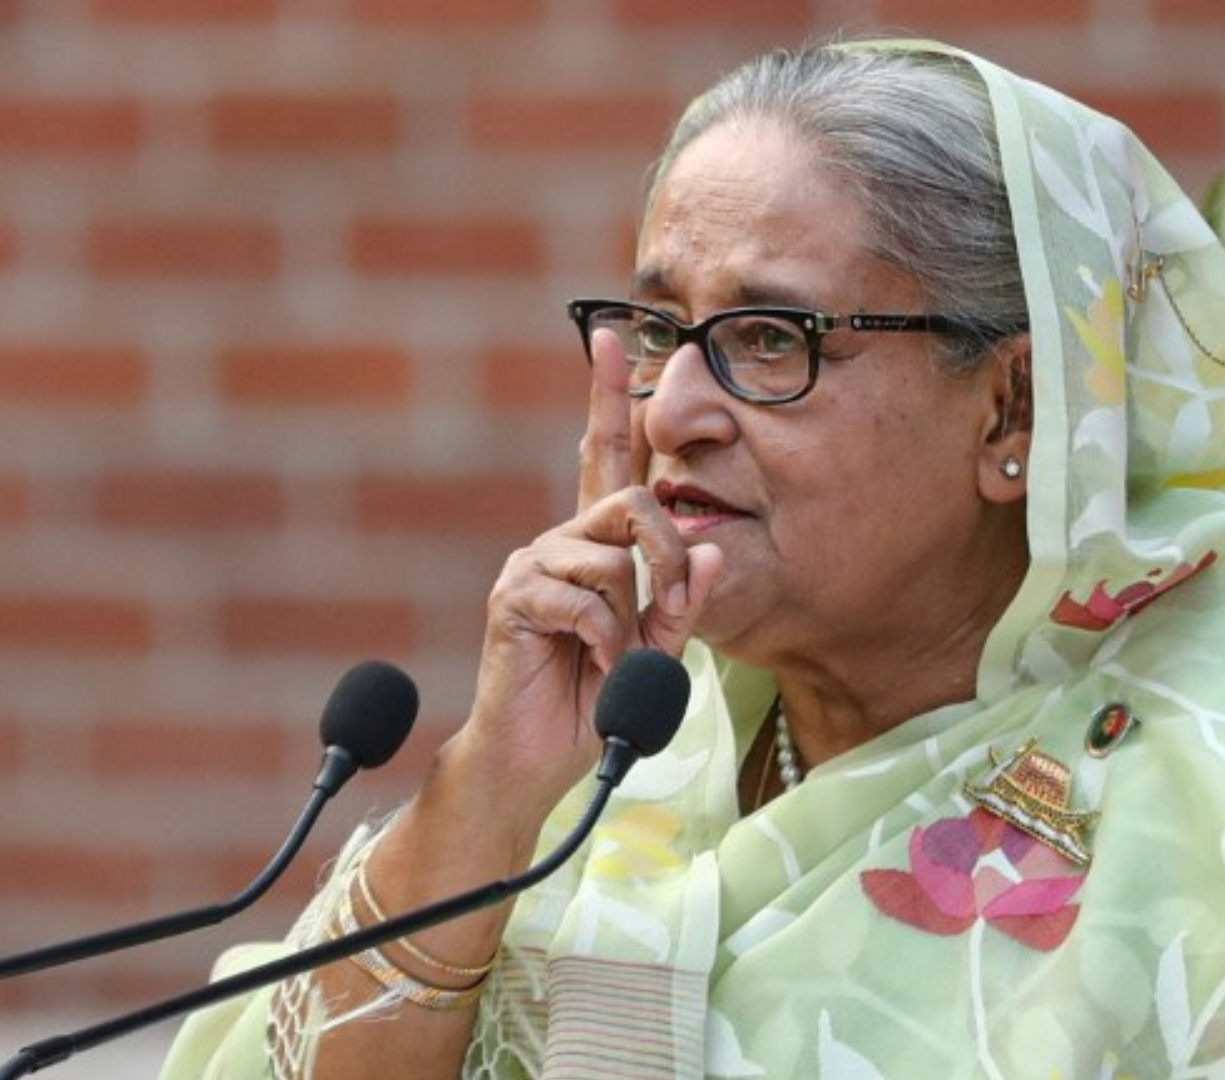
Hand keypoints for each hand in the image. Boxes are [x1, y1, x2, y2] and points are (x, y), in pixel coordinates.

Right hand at [459, 328, 723, 815]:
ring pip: (613, 558)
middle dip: (666, 551)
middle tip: (669, 607)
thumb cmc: (595, 702)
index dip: (609, 395)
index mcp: (594, 544)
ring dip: (631, 618)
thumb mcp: (656, 655)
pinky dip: (603, 642)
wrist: (536, 760)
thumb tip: (710, 548)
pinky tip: (588, 665)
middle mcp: (560, 542)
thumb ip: (683, 605)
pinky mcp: (514, 599)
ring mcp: (532, 567)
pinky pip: (586, 601)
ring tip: (613, 657)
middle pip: (630, 498)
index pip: (605, 454)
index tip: (614, 334)